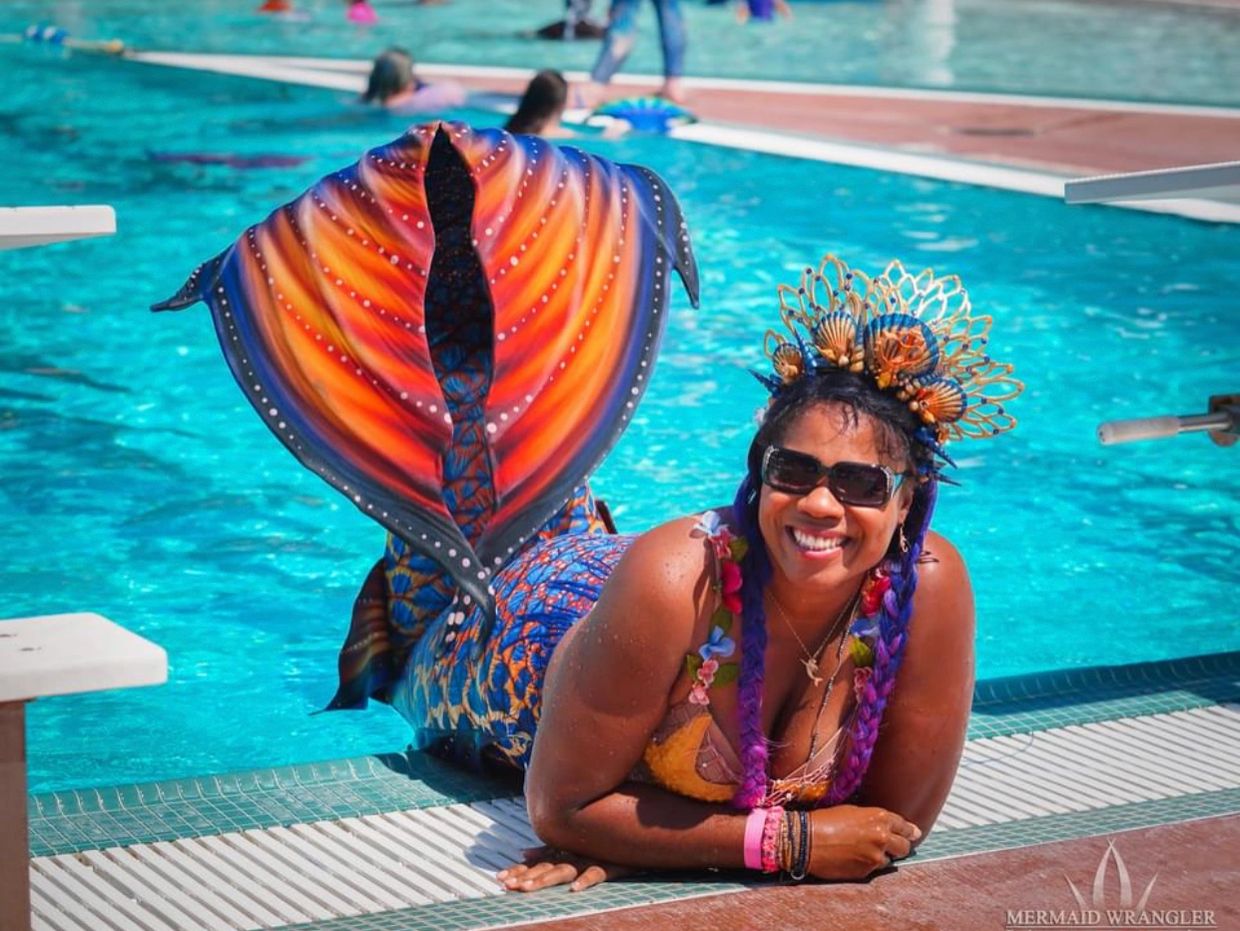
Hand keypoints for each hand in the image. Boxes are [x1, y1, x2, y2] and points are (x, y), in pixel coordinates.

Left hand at [496, 845, 632, 892]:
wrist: (635, 835)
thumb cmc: (602, 843)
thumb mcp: (573, 846)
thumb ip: (548, 850)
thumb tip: (522, 853)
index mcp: (565, 850)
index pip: (538, 863)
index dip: (519, 870)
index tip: (500, 879)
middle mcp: (574, 853)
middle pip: (546, 867)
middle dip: (525, 877)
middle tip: (507, 886)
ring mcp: (589, 858)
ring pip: (565, 869)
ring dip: (546, 879)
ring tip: (528, 888)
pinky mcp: (609, 864)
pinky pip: (596, 872)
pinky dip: (586, 879)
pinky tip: (575, 889)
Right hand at [807, 806, 921, 880]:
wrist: (806, 840)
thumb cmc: (826, 820)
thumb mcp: (853, 811)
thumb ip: (874, 819)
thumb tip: (890, 827)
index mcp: (880, 818)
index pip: (905, 827)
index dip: (909, 831)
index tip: (912, 833)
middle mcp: (882, 838)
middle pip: (905, 847)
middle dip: (900, 845)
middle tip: (892, 845)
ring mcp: (875, 857)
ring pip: (889, 860)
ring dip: (882, 856)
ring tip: (864, 851)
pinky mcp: (866, 872)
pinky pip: (874, 869)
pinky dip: (868, 865)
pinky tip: (854, 857)